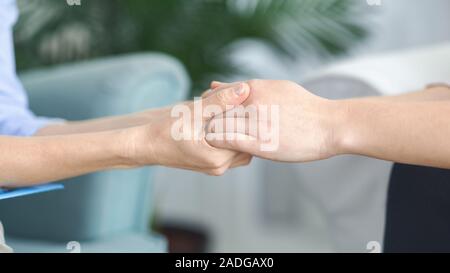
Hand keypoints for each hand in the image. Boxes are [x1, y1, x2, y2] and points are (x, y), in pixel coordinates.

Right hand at [125, 83, 252, 174]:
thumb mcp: (193, 112)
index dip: (247, 113)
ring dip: (236, 125)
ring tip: (226, 108)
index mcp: (218, 159)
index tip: (243, 97)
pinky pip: (230, 147)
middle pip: (246, 141)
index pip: (246, 135)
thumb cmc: (165, 130)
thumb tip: (244, 89)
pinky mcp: (213, 163)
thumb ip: (220, 101)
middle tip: (236, 101)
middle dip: (243, 119)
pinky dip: (228, 131)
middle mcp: (220, 167)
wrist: (146, 146)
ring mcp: (217, 167)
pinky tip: (219, 117)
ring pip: (240, 144)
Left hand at [205, 80, 343, 161]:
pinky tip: (227, 148)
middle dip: (208, 121)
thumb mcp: (274, 88)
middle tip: (208, 131)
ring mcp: (256, 123)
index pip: (217, 95)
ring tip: (217, 140)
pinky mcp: (261, 144)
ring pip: (216, 126)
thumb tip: (215, 84)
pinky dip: (221, 144)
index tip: (212, 118)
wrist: (330, 126)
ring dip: (213, 134)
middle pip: (213, 111)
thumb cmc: (304, 107)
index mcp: (255, 87)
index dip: (210, 108)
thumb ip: (243, 87)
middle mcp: (253, 103)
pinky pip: (228, 142)